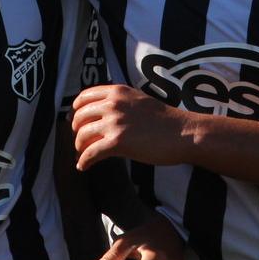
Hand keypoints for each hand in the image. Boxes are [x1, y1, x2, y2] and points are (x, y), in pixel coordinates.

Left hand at [72, 85, 192, 169]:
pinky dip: (84, 162)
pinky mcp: (118, 142)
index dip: (76, 111)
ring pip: (81, 135)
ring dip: (79, 148)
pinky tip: (84, 167)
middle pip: (79, 117)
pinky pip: (90, 153)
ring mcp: (114, 123)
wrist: (183, 133)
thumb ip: (120, 102)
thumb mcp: (139, 100)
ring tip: (83, 156)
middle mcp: (113, 104)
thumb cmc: (165, 120)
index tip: (75, 122)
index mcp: (117, 92)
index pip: (83, 98)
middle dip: (76, 132)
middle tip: (80, 142)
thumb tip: (101, 114)